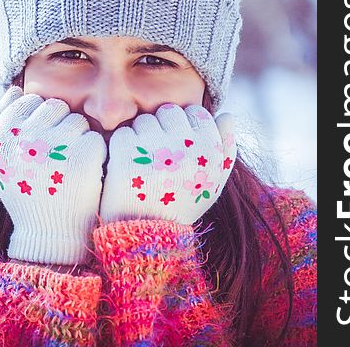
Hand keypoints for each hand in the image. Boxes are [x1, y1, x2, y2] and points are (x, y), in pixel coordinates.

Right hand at [0, 86, 106, 264]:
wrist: (49, 234)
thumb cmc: (27, 192)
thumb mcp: (2, 160)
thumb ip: (2, 123)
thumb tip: (15, 88)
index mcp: (2, 137)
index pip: (28, 100)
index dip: (39, 119)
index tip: (40, 142)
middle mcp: (25, 138)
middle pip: (55, 106)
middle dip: (60, 124)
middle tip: (57, 155)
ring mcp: (56, 146)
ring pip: (77, 120)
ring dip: (78, 137)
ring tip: (69, 165)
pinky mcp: (85, 156)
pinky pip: (95, 137)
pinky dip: (94, 153)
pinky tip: (84, 173)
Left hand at [99, 103, 235, 224]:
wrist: (148, 237)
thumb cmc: (182, 204)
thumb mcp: (214, 181)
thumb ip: (226, 147)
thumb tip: (227, 114)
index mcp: (210, 151)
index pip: (196, 113)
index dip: (185, 126)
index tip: (178, 145)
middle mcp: (185, 148)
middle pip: (169, 112)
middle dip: (161, 127)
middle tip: (157, 153)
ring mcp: (154, 151)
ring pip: (144, 120)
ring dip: (140, 136)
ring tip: (142, 163)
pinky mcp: (126, 156)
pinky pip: (123, 133)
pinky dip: (121, 147)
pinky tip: (127, 167)